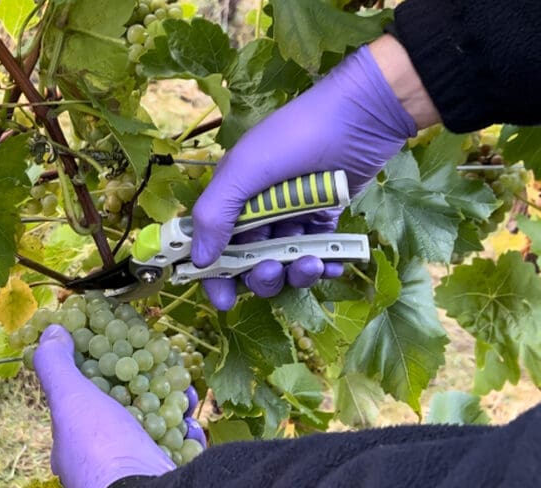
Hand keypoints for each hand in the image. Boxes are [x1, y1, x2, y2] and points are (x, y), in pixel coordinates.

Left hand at [34, 325, 204, 487]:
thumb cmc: (101, 448)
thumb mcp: (70, 399)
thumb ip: (56, 365)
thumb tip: (50, 332)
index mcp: (71, 448)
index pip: (81, 404)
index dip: (96, 376)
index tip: (115, 353)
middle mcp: (100, 464)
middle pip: (121, 415)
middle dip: (138, 388)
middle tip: (155, 363)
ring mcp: (134, 475)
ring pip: (152, 431)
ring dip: (167, 405)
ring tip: (182, 384)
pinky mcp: (165, 480)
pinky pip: (178, 450)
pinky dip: (187, 433)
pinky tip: (193, 420)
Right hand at [191, 42, 418, 309]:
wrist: (361, 115)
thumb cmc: (294, 137)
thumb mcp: (246, 170)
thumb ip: (217, 214)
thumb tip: (198, 261)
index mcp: (231, 197)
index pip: (211, 245)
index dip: (213, 275)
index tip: (223, 300)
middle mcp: (257, 210)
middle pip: (249, 261)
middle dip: (259, 274)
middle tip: (273, 270)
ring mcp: (292, 216)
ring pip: (284, 261)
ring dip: (294, 271)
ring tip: (311, 263)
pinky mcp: (323, 218)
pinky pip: (317, 252)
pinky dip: (324, 265)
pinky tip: (333, 266)